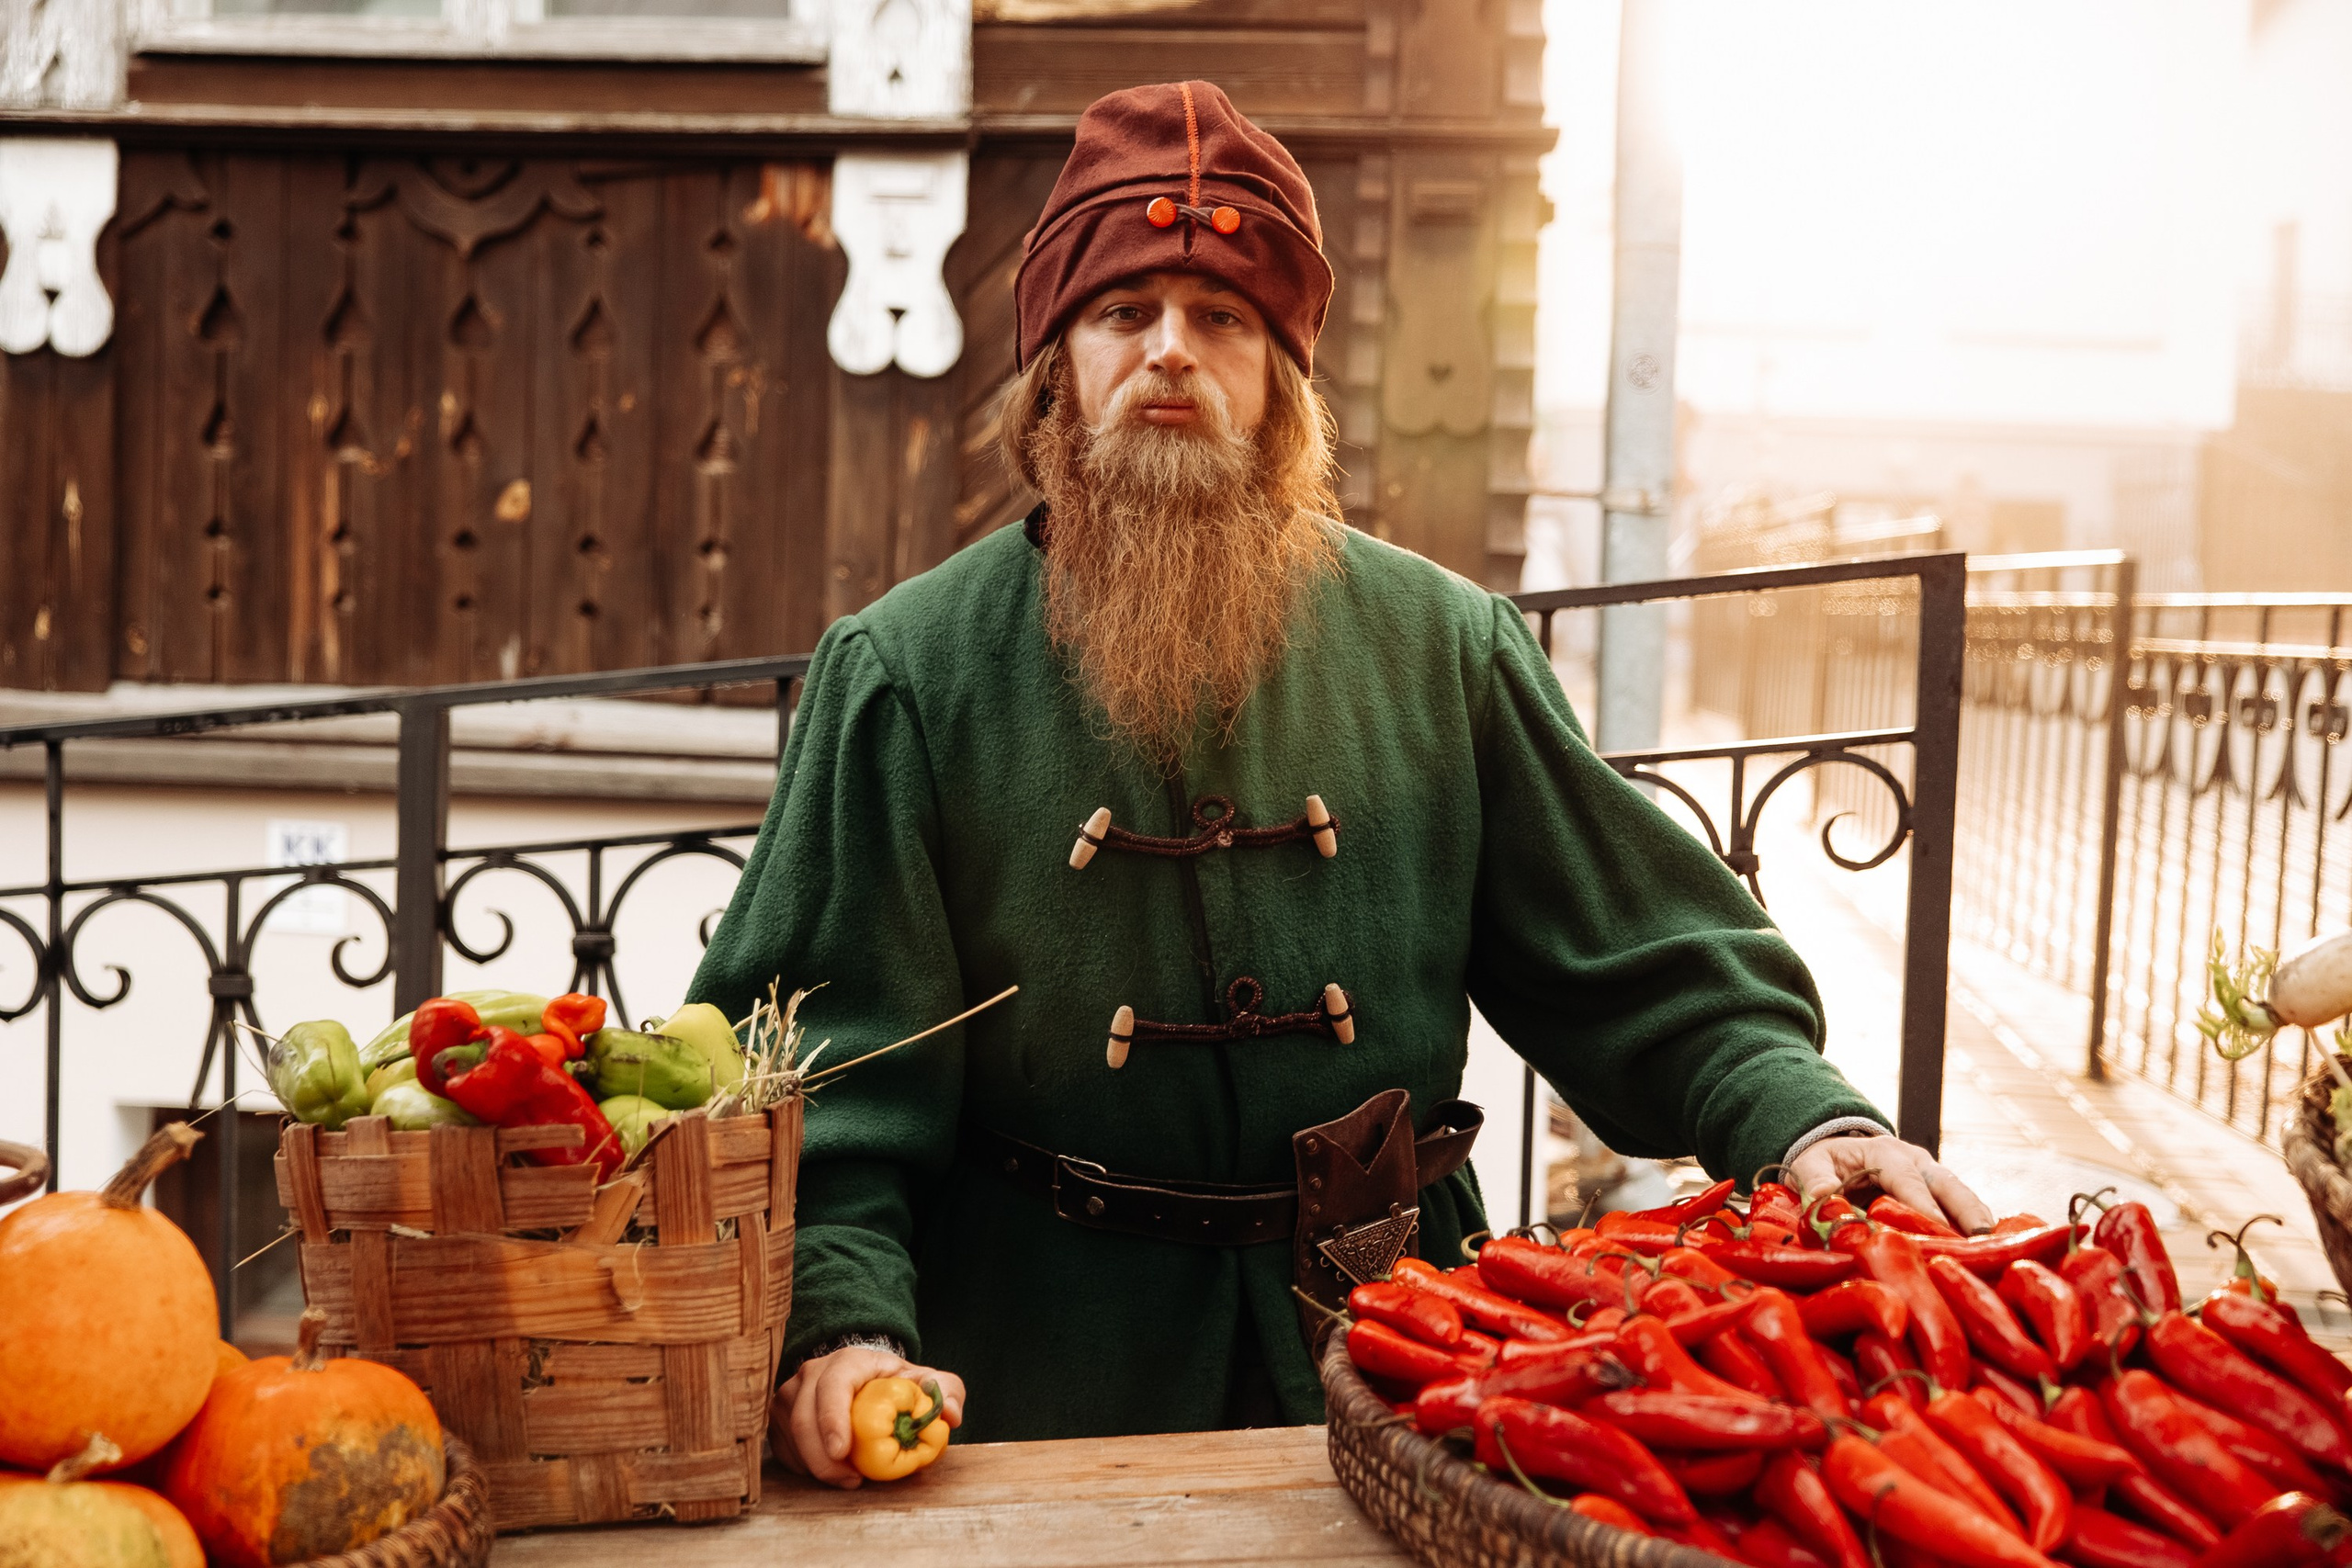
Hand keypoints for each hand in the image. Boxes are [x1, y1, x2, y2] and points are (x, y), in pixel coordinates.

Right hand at [769, 1346, 965, 1488]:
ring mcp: (791, 1394)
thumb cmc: (894, 1383)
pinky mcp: (781, 1417)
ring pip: (789, 1436)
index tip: (841, 1451)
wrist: (864, 1377)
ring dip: (815, 1466)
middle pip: (803, 1418)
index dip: (832, 1419)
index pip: (832, 1386)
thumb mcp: (926, 1381)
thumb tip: (950, 1415)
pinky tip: (829, 1473)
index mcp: (847, 1361)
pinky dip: (804, 1467)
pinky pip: (783, 1449)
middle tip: (850, 1481)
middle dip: (823, 1458)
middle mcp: (812, 1373)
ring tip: (847, 1479)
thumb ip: (946, 1392)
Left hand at [1789, 1133, 1993, 1235]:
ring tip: (1995, 1254)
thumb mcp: (1808, 1164)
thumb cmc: (1823, 1161)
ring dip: (1978, 1224)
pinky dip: (1974, 1229)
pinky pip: (1961, 1209)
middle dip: (1969, 1214)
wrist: (1834, 1151)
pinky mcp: (1937, 1193)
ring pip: (1963, 1198)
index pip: (1909, 1182)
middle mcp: (1916, 1161)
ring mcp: (1931, 1176)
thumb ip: (1814, 1179)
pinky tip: (1987, 1254)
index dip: (1925, 1209)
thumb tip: (1823, 1197)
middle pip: (1950, 1186)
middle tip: (1985, 1244)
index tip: (1939, 1233)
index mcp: (1886, 1153)